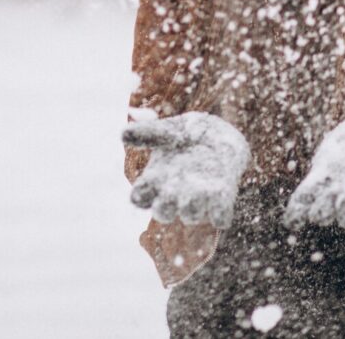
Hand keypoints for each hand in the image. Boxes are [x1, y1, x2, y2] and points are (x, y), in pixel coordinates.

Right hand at [122, 111, 249, 228]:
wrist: (220, 135)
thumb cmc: (186, 134)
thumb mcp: (169, 129)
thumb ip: (149, 133)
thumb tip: (123, 134)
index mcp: (156, 179)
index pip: (140, 198)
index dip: (141, 196)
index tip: (148, 181)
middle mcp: (174, 194)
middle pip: (162, 213)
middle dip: (165, 208)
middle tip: (171, 190)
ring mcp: (198, 199)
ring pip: (191, 215)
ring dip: (193, 207)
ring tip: (199, 189)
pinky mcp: (221, 199)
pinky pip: (219, 216)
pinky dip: (219, 212)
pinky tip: (220, 192)